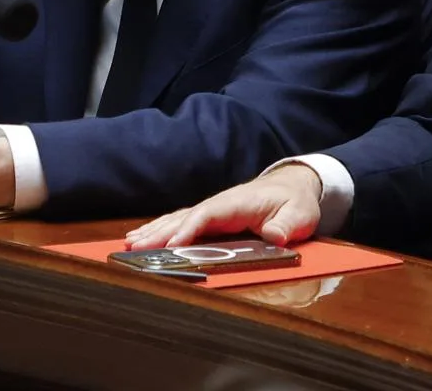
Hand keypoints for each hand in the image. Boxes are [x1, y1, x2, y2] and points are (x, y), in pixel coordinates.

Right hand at [125, 161, 324, 248]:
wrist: (293, 184)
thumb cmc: (295, 201)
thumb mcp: (300, 214)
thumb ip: (288, 225)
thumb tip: (276, 235)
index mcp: (237, 203)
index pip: (208, 214)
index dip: (189, 229)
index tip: (173, 245)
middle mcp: (220, 205)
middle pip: (185, 217)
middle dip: (160, 232)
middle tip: (135, 247)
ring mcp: (214, 209)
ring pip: (179, 219)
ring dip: (155, 230)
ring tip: (131, 243)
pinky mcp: (212, 216)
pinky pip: (183, 221)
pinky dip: (163, 228)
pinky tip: (146, 236)